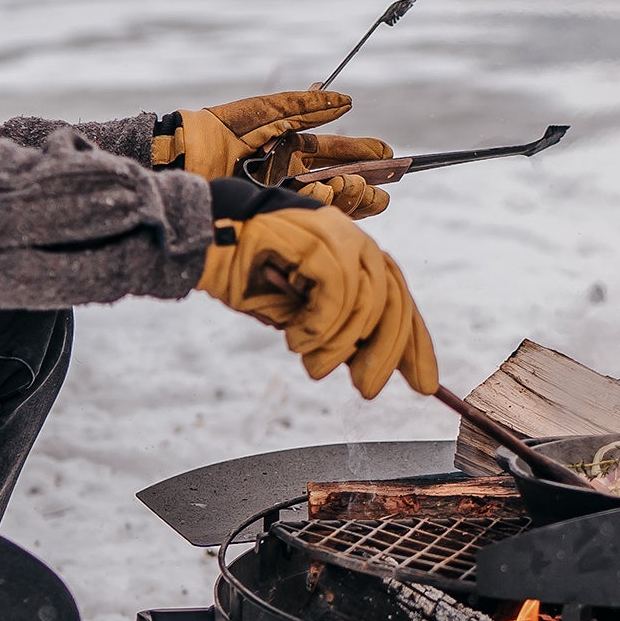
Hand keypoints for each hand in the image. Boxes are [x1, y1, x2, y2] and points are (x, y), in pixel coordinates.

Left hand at [152, 91, 391, 210]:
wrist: (185, 154)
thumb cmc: (222, 130)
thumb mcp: (269, 112)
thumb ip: (306, 106)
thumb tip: (345, 101)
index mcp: (291, 151)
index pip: (335, 156)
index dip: (362, 156)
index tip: (389, 157)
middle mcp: (290, 176)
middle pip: (337, 183)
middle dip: (364, 185)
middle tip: (386, 186)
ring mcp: (281, 196)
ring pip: (324, 201)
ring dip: (348, 196)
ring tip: (361, 188)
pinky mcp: (270, 213)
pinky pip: (302, 211)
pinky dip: (318, 201)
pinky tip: (328, 191)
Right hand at [196, 181, 436, 399]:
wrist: (195, 244)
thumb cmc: (241, 276)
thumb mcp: (296, 313)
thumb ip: (334, 330)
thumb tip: (369, 366)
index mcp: (350, 250)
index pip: (397, 294)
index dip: (414, 341)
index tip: (424, 384)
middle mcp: (349, 235)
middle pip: (391, 295)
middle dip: (387, 350)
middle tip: (367, 389)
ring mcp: (332, 230)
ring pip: (366, 296)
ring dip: (340, 343)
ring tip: (312, 364)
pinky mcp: (312, 235)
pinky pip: (337, 288)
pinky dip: (321, 323)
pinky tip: (297, 339)